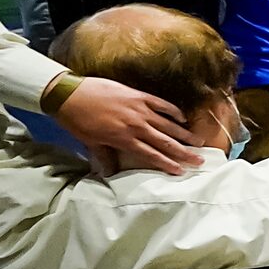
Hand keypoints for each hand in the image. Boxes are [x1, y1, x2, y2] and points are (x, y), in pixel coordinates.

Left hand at [53, 76, 203, 172]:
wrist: (68, 94)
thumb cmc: (76, 120)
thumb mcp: (90, 141)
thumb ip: (104, 156)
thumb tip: (109, 174)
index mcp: (124, 139)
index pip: (151, 155)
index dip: (167, 164)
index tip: (181, 172)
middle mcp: (136, 126)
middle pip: (165, 142)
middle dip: (184, 152)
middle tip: (200, 160)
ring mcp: (140, 110)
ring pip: (167, 124)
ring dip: (184, 134)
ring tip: (199, 141)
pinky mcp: (139, 96)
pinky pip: (161, 104)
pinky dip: (173, 111)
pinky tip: (183, 117)